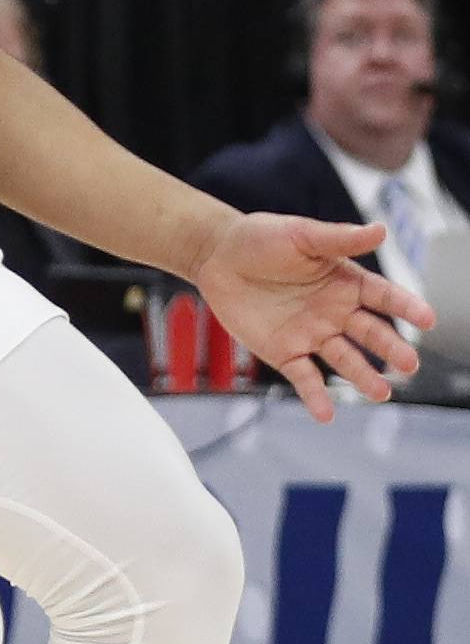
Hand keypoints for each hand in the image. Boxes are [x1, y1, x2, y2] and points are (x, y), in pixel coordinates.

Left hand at [193, 209, 430, 422]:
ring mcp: (312, 335)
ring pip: (345, 360)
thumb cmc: (261, 238)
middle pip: (370, 333)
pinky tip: (326, 413)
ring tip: (381, 392)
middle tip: (409, 364)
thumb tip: (380, 229)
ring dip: (363, 376)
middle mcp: (334, 312)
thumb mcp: (301, 234)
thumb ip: (339, 238)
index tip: (427, 319)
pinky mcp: (286, 353)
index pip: (382, 295)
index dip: (405, 306)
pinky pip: (305, 378)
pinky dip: (316, 397)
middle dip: (391, 348)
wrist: (216, 256)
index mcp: (343, 281)